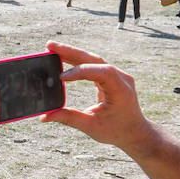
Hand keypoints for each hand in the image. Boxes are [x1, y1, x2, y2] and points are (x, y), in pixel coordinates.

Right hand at [39, 42, 156, 153]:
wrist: (134, 132)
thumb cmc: (116, 131)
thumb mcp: (92, 127)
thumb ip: (69, 119)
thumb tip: (45, 116)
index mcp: (122, 90)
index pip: (102, 72)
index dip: (80, 71)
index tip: (61, 77)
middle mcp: (121, 78)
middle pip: (95, 59)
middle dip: (71, 52)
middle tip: (50, 46)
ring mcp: (117, 75)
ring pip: (93, 59)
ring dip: (73, 53)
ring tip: (52, 49)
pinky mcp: (111, 76)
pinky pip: (93, 64)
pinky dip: (78, 61)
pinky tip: (63, 57)